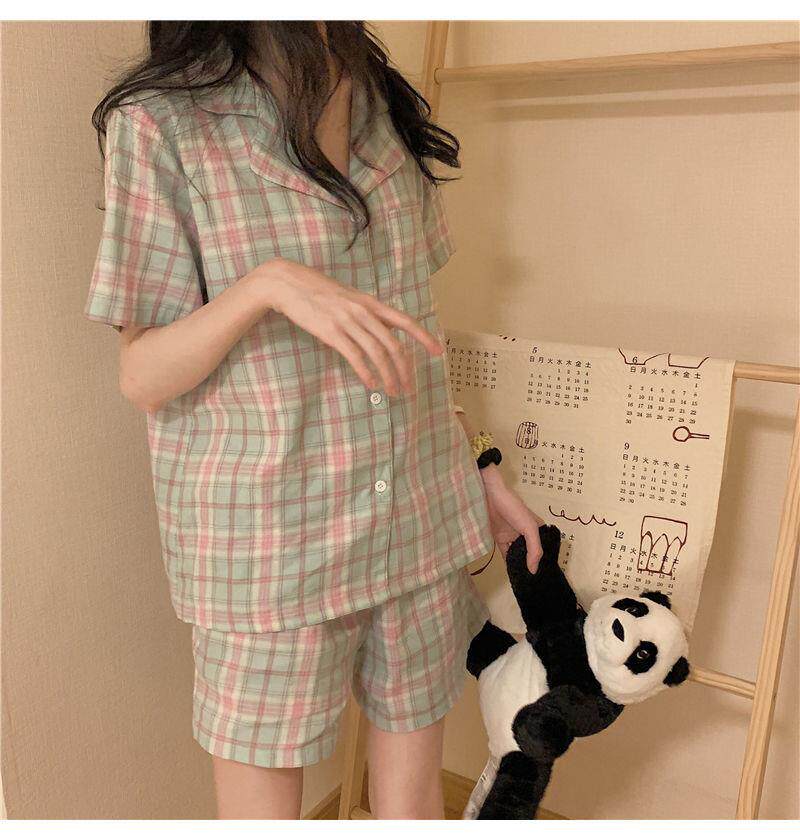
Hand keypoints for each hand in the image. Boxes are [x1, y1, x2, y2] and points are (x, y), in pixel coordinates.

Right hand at [252, 257, 443, 395]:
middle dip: (405, 369)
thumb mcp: (349, 298)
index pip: (405, 321)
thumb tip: (382, 332)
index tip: (438, 352)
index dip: (424, 337)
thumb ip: (367, 314)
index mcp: (371, 303)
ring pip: (377, 353)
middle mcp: (364, 312)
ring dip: (388, 376)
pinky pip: (355, 356)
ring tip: (393, 391)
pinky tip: (371, 384)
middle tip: (409, 387)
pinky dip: (366, 372)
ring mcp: (348, 321)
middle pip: (394, 345)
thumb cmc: (319, 292)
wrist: (289, 283)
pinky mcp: (331, 332)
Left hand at [480, 465, 543, 572]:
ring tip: (524, 580)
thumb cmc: (514, 509)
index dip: (545, 560)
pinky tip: (512, 572)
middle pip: (530, 552)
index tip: (546, 575)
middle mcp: (525, 534)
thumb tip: (533, 570)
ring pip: (518, 554)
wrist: (491, 496)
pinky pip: (506, 552)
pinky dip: (508, 561)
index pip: (543, 547)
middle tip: (534, 582)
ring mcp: (512, 535)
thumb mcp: (529, 528)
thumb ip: (534, 550)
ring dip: (519, 564)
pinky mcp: (500, 537)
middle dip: (531, 564)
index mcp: (537, 529)